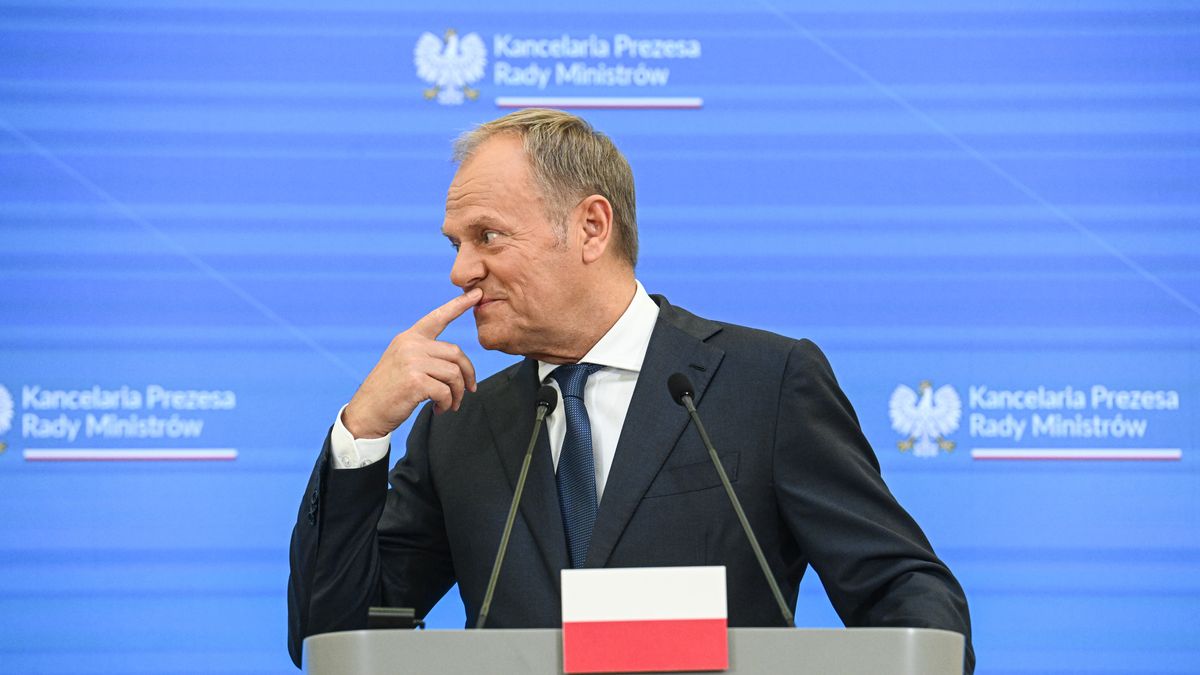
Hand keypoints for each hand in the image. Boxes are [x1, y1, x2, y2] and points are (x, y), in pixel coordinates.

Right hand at [342, 288, 481, 438]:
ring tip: (450, 404)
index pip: (438, 317)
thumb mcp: (404, 363)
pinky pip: (446, 392)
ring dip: (457, 393)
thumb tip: (458, 363)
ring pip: (454, 374)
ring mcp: (412, 362)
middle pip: (456, 353)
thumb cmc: (390, 391)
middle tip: (469, 390)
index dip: (459, 305)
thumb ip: (425, 355)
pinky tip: (439, 409)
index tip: (477, 293)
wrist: (367, 412)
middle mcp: (410, 345)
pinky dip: (448, 404)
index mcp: (409, 338)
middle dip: (468, 374)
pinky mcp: (415, 381)